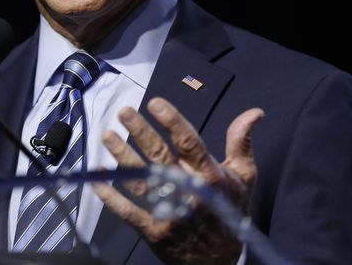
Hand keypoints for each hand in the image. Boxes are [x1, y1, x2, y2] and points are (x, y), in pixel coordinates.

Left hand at [93, 97, 263, 264]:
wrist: (221, 260)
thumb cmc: (230, 210)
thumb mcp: (244, 177)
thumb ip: (241, 142)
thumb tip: (254, 113)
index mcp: (210, 176)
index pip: (189, 143)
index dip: (171, 121)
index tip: (155, 103)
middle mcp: (189, 192)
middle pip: (160, 156)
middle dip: (140, 132)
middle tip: (124, 112)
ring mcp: (170, 212)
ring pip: (141, 180)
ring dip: (122, 156)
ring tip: (107, 135)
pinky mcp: (154, 230)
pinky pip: (128, 211)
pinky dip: (111, 195)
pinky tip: (98, 178)